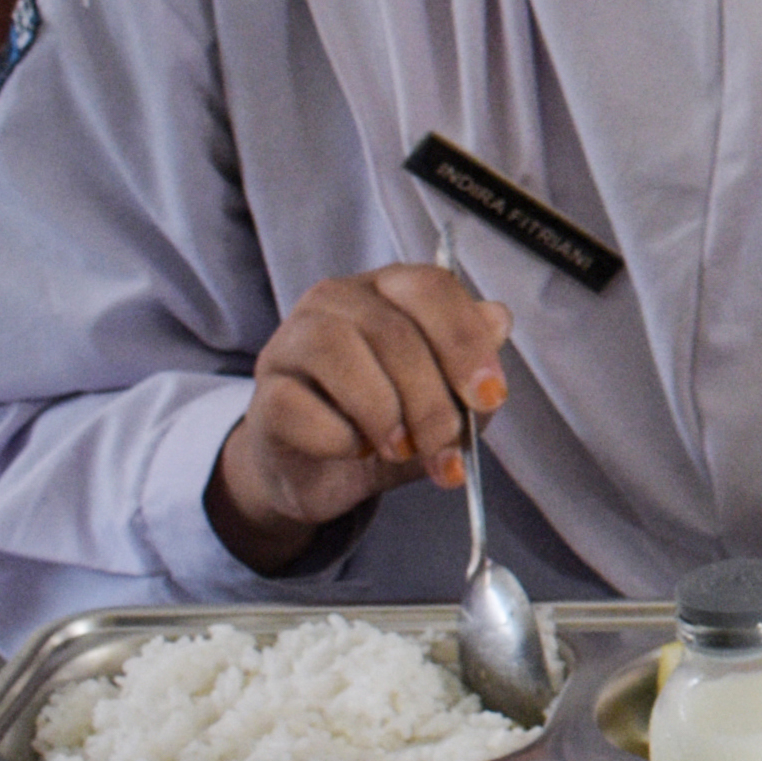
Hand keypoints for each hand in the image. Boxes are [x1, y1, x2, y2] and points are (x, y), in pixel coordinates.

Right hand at [207, 261, 510, 573]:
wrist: (323, 474)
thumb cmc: (393, 424)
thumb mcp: (449, 400)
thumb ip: (474, 364)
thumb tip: (497, 321)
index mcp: (390, 289)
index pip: (431, 287)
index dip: (466, 342)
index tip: (489, 397)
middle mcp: (337, 299)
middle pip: (393, 331)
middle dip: (432, 402)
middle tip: (445, 448)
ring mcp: (292, 341)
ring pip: (340, 354)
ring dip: (384, 414)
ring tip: (400, 449)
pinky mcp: (264, 393)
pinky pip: (299, 406)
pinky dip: (338, 438)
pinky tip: (352, 450)